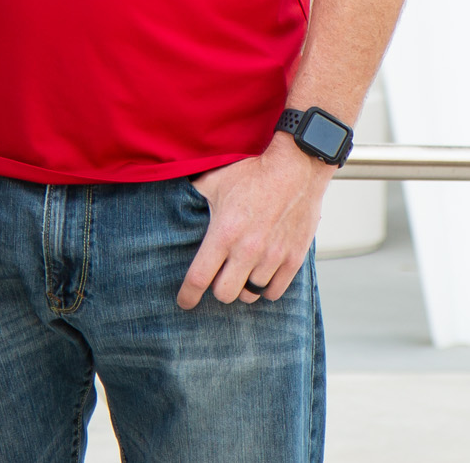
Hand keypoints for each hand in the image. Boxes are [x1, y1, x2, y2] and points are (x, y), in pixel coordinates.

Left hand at [177, 134, 332, 308]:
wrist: (296, 168)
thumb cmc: (253, 173)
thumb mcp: (214, 181)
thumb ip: (193, 196)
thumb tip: (173, 198)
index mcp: (224, 233)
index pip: (199, 278)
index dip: (188, 295)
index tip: (184, 302)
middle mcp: (247, 250)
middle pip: (224, 294)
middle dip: (217, 288)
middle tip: (219, 276)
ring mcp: (273, 257)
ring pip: (250, 294)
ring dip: (243, 286)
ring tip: (242, 272)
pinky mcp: (293, 259)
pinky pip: (274, 292)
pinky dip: (266, 288)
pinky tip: (262, 274)